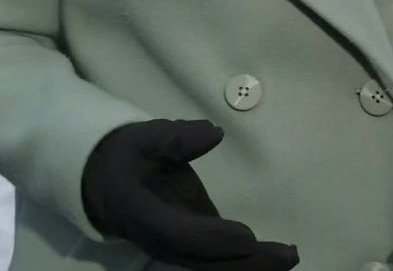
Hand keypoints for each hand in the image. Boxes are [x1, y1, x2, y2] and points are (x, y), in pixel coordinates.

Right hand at [81, 118, 300, 269]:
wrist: (104, 181)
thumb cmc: (129, 156)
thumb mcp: (144, 138)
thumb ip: (176, 138)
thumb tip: (212, 134)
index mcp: (144, 214)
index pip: (181, 236)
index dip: (214, 240)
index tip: (248, 236)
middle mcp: (160, 241)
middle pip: (201, 264)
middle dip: (245, 265)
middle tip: (287, 256)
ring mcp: (174, 249)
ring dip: (249, 269)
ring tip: (288, 258)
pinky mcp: (189, 247)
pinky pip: (214, 265)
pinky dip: (244, 265)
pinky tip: (276, 260)